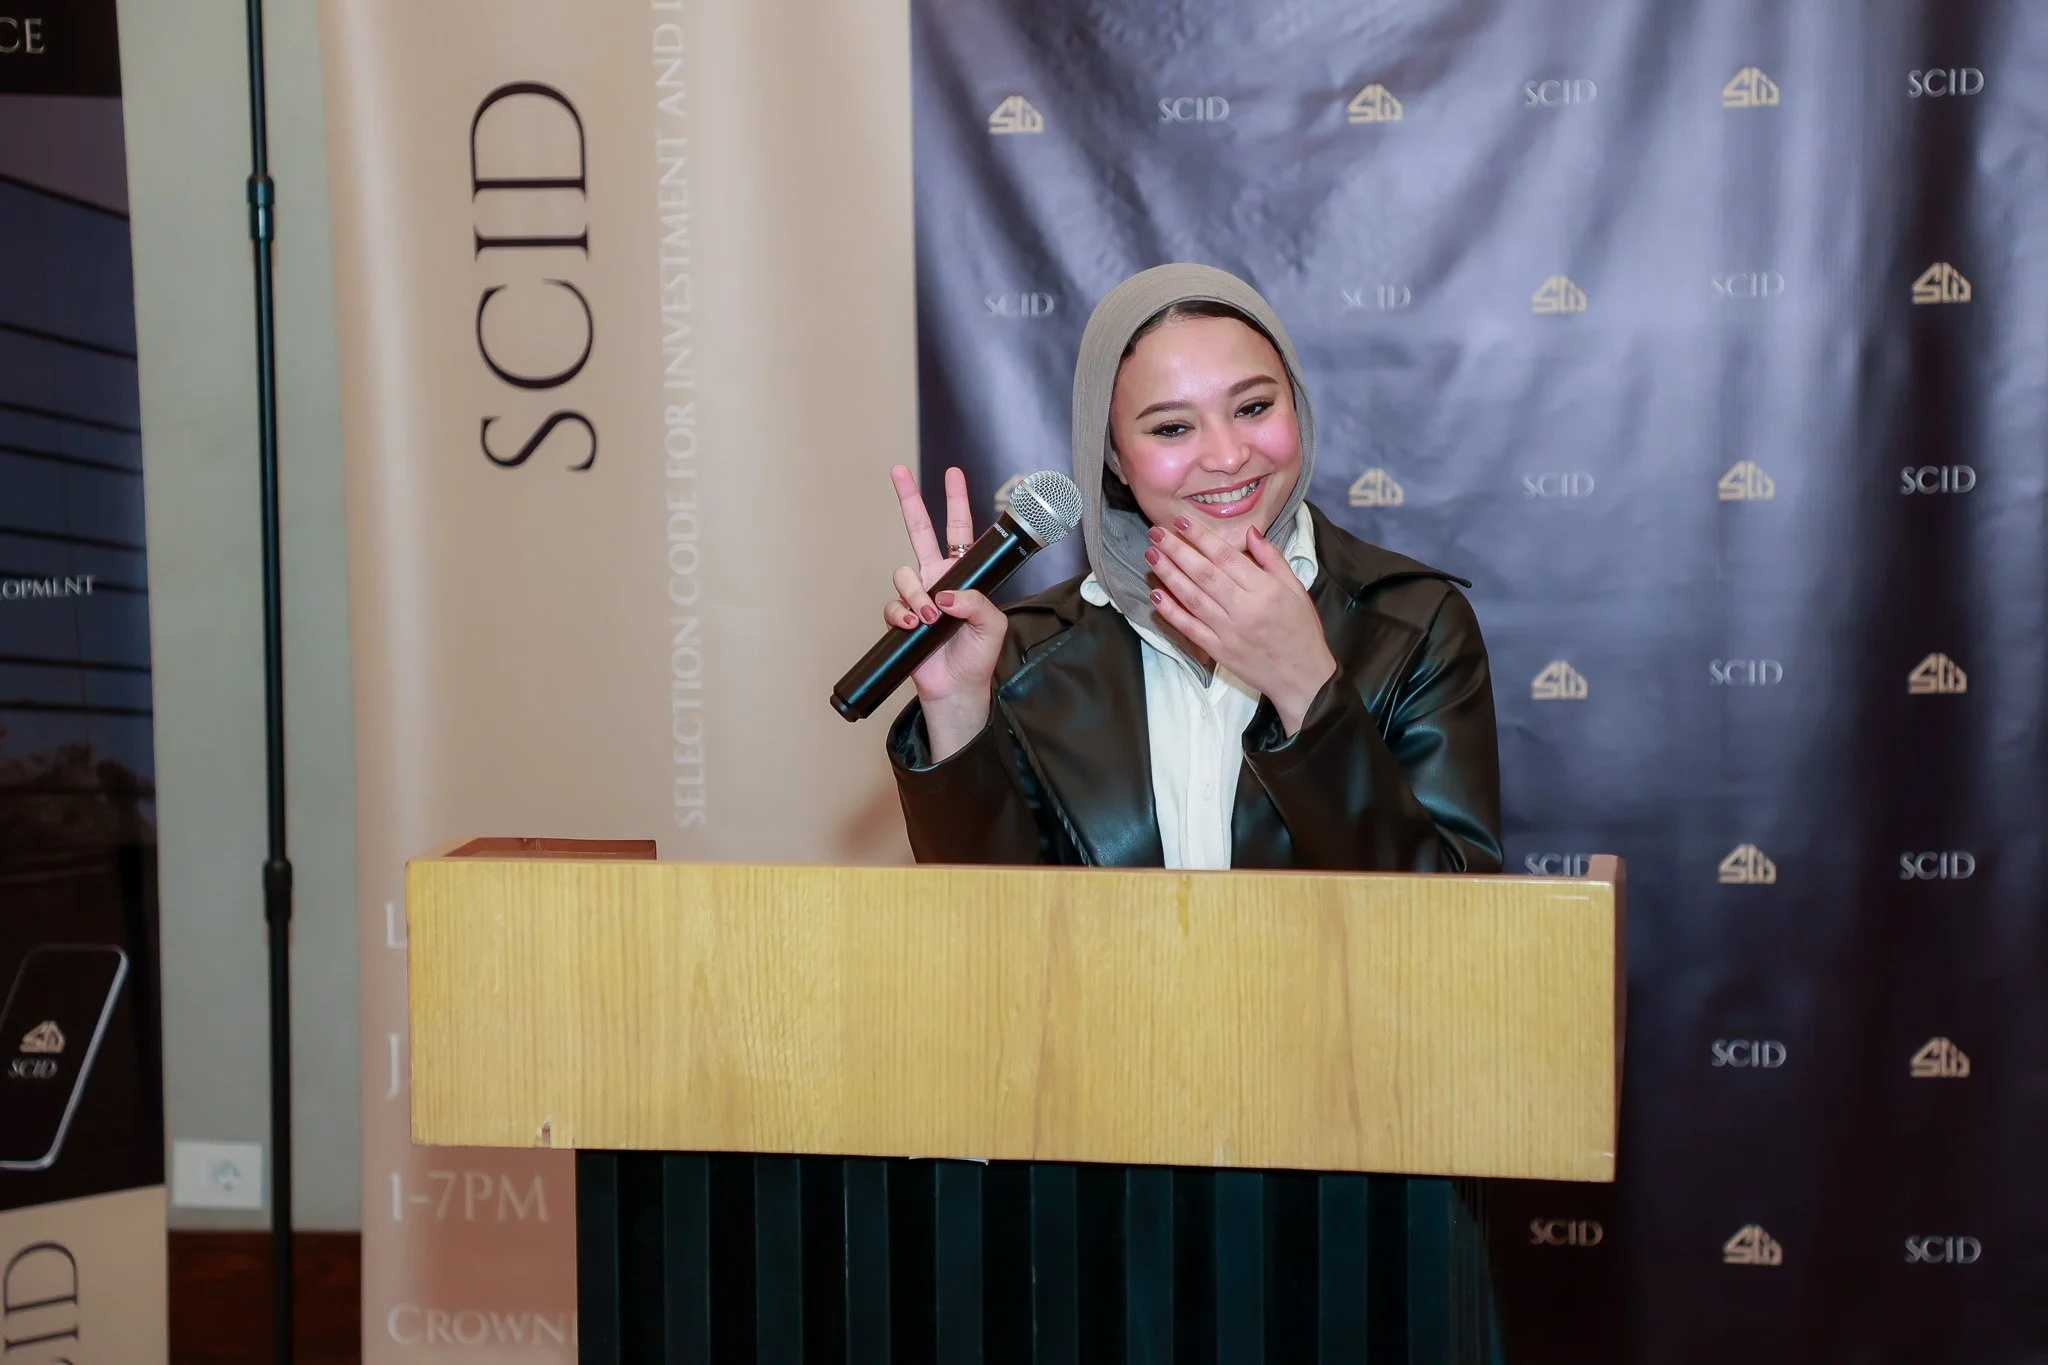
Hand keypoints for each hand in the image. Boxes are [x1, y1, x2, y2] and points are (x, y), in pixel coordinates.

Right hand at [882, 464, 1006, 758]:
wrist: (957, 689)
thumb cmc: (978, 657)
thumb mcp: (993, 625)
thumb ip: (976, 603)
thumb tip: (945, 595)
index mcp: (963, 574)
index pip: (959, 529)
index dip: (956, 501)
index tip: (953, 473)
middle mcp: (938, 578)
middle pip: (919, 530)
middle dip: (910, 499)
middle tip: (898, 471)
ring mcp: (918, 597)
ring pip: (904, 574)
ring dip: (915, 595)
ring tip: (930, 618)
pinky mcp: (903, 618)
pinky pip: (893, 606)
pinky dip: (903, 615)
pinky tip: (916, 627)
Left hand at [1143, 515, 1337, 733]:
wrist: (1302, 677)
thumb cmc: (1301, 630)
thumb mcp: (1296, 589)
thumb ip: (1272, 559)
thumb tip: (1249, 532)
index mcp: (1265, 590)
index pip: (1226, 557)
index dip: (1201, 537)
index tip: (1180, 522)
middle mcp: (1244, 609)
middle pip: (1203, 574)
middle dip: (1177, 550)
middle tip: (1156, 532)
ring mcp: (1228, 631)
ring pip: (1192, 598)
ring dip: (1168, 575)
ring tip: (1151, 555)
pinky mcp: (1218, 651)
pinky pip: (1189, 628)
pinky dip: (1171, 612)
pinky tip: (1156, 595)